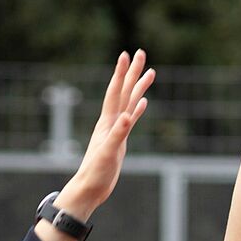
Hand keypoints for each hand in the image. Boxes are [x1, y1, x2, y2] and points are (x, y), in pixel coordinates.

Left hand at [56, 50, 154, 219]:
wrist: (90, 188)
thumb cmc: (96, 172)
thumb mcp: (108, 153)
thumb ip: (118, 134)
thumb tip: (126, 116)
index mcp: (107, 122)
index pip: (115, 91)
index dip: (121, 73)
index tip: (126, 54)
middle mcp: (111, 121)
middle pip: (124, 91)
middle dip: (132, 72)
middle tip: (141, 52)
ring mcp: (115, 129)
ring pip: (129, 102)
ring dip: (138, 87)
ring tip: (150, 72)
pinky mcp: (120, 139)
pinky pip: (131, 118)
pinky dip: (137, 108)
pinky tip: (143, 102)